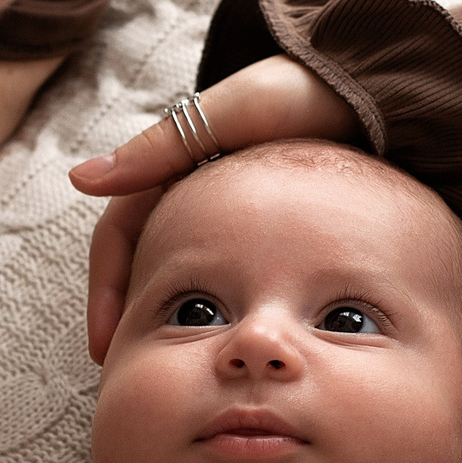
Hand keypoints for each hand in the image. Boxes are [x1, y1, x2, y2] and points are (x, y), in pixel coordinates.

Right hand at [67, 55, 355, 360]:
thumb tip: (81, 180)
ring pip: (191, 276)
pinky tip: (232, 347)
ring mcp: (236, 217)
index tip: (107, 344)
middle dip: (134, 317)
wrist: (380, 91)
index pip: (121, 235)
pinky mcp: (278, 234)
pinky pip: (238, 279)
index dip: (108, 291)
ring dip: (175, 319)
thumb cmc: (302, 91)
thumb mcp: (231, 114)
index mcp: (175, 166)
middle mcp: (198, 194)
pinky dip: (225, 313)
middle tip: (132, 371)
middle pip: (148, 264)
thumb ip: (161, 147)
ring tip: (176, 370)